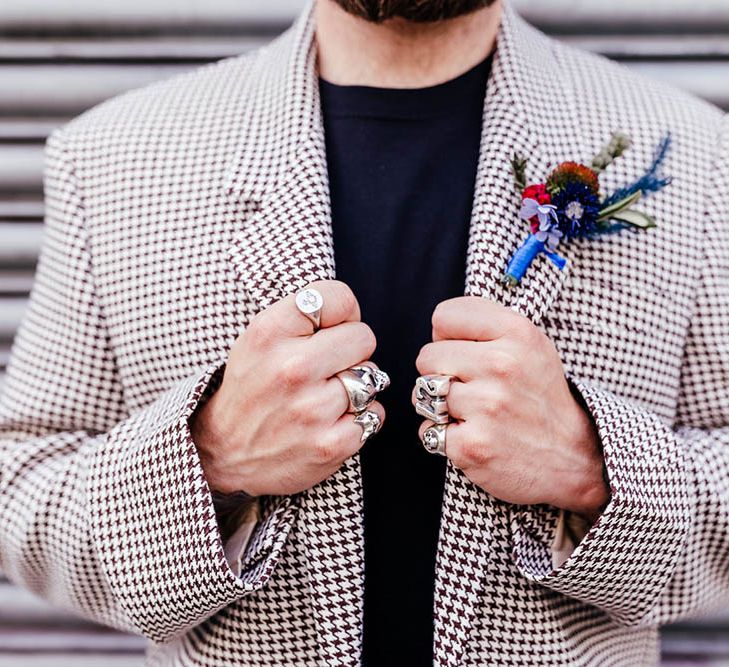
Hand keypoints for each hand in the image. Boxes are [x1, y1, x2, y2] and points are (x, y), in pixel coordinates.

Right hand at [190, 280, 384, 496]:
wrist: (225, 452)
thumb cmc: (251, 387)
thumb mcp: (259, 337)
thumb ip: (302, 314)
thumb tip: (351, 312)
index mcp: (270, 332)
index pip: (339, 298)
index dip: (340, 313)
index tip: (326, 330)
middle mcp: (292, 368)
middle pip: (364, 337)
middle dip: (351, 350)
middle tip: (326, 367)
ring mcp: (312, 409)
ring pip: (372, 377)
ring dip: (356, 387)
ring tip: (323, 396)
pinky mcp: (330, 444)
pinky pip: (375, 414)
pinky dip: (360, 418)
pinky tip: (331, 421)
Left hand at [414, 297, 608, 521]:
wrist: (574, 457)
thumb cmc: (541, 397)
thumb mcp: (531, 345)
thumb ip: (487, 326)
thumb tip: (438, 328)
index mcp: (517, 333)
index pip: (444, 317)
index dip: (448, 337)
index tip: (466, 352)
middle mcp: (501, 365)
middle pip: (427, 356)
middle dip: (440, 373)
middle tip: (470, 387)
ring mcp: (486, 407)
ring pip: (423, 394)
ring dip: (439, 406)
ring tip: (471, 413)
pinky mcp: (472, 445)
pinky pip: (427, 429)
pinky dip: (441, 436)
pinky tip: (471, 435)